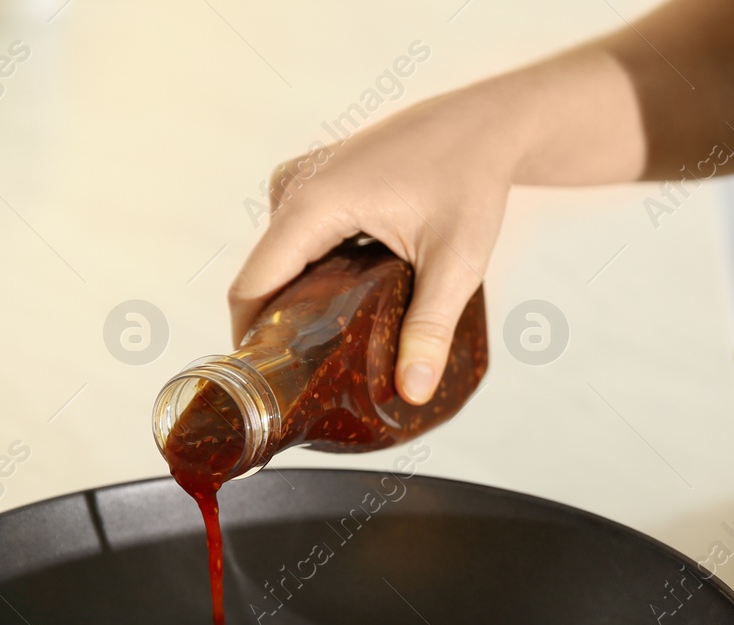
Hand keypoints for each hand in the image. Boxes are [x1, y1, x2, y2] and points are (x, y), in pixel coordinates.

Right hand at [227, 84, 524, 404]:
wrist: (485, 125)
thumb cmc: (472, 178)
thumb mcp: (456, 262)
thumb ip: (430, 328)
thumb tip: (413, 391)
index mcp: (313, 204)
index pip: (251, 287)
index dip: (249, 342)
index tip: (264, 388)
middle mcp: (295, 187)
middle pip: (262, 277)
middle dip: (276, 329)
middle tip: (305, 382)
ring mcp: (301, 180)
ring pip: (278, 261)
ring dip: (294, 302)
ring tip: (326, 350)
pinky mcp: (314, 181)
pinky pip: (293, 240)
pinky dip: (308, 274)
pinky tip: (341, 306)